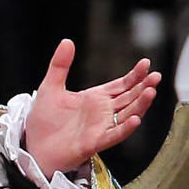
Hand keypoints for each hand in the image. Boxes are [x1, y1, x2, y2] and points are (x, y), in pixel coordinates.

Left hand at [21, 41, 159, 176]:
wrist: (33, 146)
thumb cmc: (44, 121)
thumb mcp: (50, 87)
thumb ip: (60, 65)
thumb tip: (67, 41)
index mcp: (96, 99)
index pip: (122, 85)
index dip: (135, 75)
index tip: (146, 64)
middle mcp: (102, 113)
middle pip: (129, 98)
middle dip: (144, 87)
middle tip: (156, 76)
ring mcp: (100, 128)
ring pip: (126, 115)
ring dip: (140, 105)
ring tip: (151, 92)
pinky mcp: (94, 143)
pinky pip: (114, 135)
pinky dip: (125, 128)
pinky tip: (136, 119)